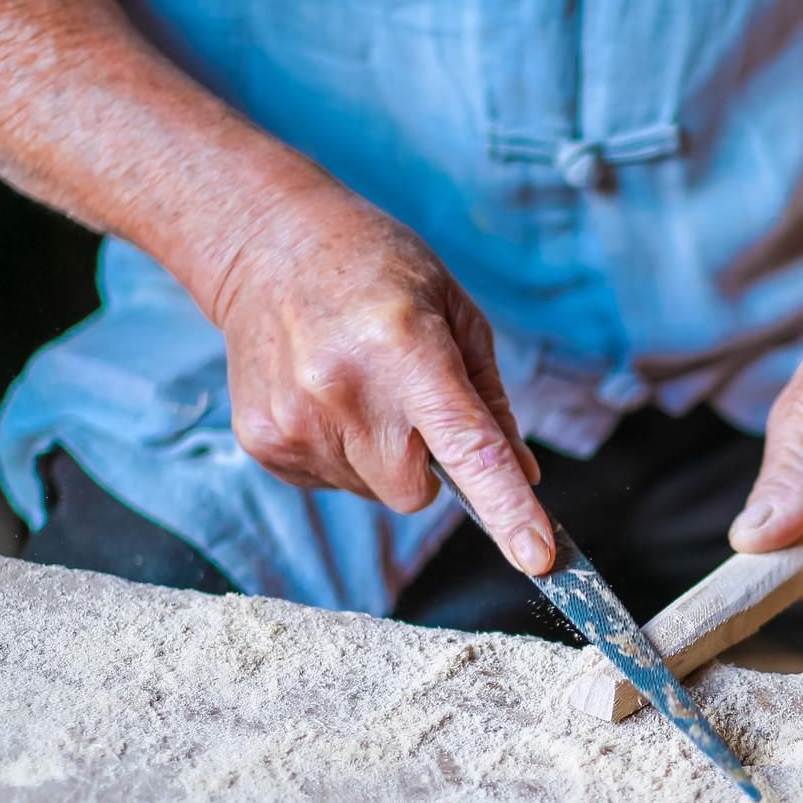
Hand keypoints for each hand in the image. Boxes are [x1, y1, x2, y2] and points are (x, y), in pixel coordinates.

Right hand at [211, 187, 552, 574]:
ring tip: (356, 384)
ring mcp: (297, 422)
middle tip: (405, 401)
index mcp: (405, 349)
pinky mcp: (263, 442)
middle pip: (416, 492)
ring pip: (373, 491)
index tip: (539, 557)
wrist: (267, 244)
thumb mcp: (454, 312)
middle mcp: (345, 391)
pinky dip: (340, 453)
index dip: (508, 508)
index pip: (468, 447)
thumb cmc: (376, 270)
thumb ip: (491, 402)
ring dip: (379, 455)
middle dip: (426, 462)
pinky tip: (323, 397)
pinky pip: (330, 483)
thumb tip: (524, 478)